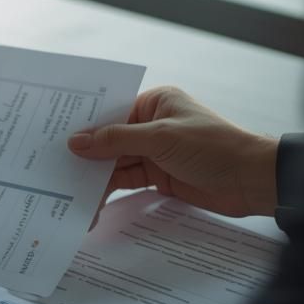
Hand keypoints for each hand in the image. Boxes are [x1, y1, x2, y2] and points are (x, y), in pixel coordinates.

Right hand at [68, 86, 278, 219]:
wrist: (251, 180)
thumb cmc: (212, 147)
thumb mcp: (160, 139)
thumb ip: (116, 141)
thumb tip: (76, 142)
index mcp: (155, 102)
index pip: (110, 111)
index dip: (84, 126)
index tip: (54, 138)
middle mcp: (151, 124)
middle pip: (109, 140)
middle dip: (85, 156)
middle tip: (52, 169)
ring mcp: (154, 152)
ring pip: (114, 163)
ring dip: (95, 177)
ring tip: (67, 192)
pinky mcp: (158, 177)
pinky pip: (126, 181)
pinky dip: (109, 191)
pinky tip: (90, 201)